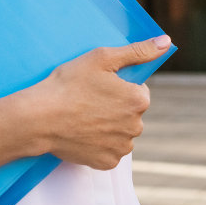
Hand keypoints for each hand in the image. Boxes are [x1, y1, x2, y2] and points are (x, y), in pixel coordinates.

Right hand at [24, 35, 171, 169]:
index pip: (138, 91)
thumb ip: (137, 51)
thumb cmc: (68, 84)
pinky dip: (99, 144)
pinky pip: (109, 151)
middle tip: (89, 100)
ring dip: (109, 127)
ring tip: (84, 117)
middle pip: (130, 113)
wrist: (39, 118)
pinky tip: (83, 133)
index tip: (99, 85)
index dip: (118, 86)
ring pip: (121, 133)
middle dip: (115, 107)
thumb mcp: (101, 58)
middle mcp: (136, 127)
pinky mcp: (106, 163)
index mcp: (138, 100)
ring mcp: (121, 147)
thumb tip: (166, 42)